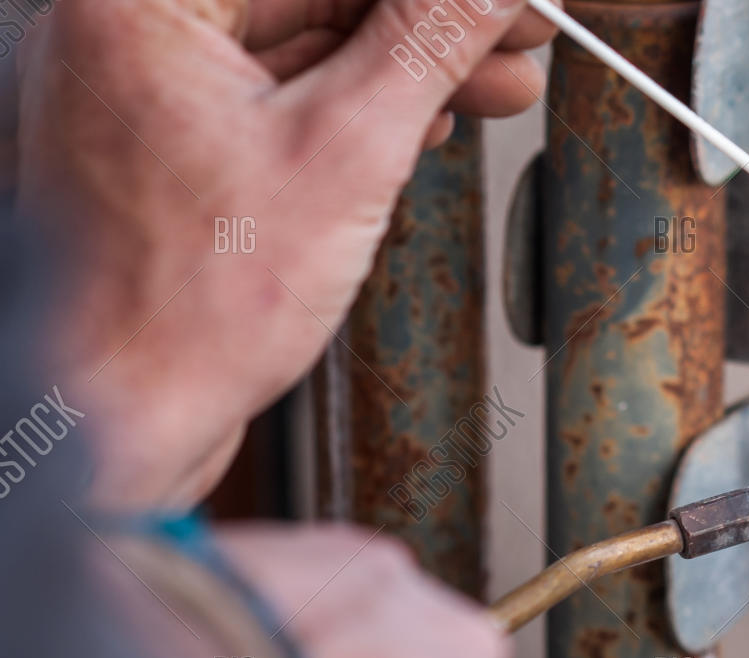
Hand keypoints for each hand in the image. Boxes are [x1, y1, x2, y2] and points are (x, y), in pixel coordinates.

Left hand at [15, 0, 555, 506]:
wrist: (119, 420)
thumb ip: (426, 45)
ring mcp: (149, 85)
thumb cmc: (183, 310)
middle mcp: (130, 23)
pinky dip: (357, 107)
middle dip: (431, 20)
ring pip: (305, 40)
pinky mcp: (173, 141)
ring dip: (407, 65)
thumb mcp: (344, 155)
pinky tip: (426, 122)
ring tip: (498, 85)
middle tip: (522, 33)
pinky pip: (279, 94)